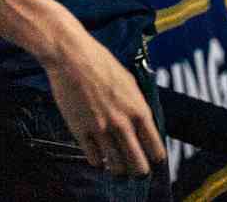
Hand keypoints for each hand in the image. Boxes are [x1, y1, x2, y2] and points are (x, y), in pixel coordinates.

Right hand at [43, 23, 167, 177]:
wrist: (71, 55)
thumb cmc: (100, 63)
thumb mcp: (129, 82)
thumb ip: (137, 106)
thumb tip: (143, 126)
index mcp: (139, 111)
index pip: (155, 150)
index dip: (155, 159)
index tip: (151, 160)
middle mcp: (122, 124)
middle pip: (138, 165)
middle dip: (138, 171)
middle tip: (134, 170)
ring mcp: (101, 129)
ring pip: (116, 167)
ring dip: (118, 170)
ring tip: (116, 167)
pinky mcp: (80, 131)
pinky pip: (93, 159)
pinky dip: (97, 161)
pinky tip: (97, 155)